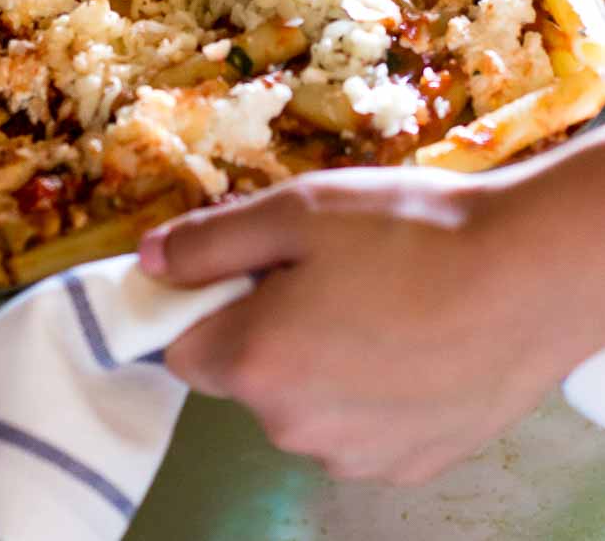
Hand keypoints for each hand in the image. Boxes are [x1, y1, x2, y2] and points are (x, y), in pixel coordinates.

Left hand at [139, 158, 604, 483]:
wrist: (528, 277)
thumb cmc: (407, 233)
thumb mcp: (296, 211)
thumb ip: (210, 241)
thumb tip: (147, 261)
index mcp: (253, 362)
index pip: (179, 346)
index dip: (203, 302)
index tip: (247, 268)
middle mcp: (293, 428)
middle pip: (247, 375)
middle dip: (269, 326)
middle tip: (328, 271)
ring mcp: (356, 457)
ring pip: (306, 404)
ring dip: (322, 362)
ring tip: (383, 301)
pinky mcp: (410, 465)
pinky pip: (362, 425)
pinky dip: (373, 390)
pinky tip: (415, 340)